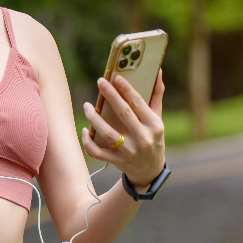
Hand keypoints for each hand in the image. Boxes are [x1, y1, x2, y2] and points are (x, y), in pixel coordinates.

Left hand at [80, 70, 165, 188]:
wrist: (150, 171)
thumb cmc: (153, 137)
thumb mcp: (158, 118)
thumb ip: (156, 95)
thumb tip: (157, 71)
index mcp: (154, 125)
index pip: (138, 103)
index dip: (126, 89)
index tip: (116, 77)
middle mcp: (143, 138)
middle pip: (123, 113)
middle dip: (111, 95)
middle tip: (100, 81)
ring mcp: (129, 151)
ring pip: (107, 133)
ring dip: (94, 118)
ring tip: (87, 106)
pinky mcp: (117, 161)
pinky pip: (97, 152)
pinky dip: (88, 142)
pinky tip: (84, 130)